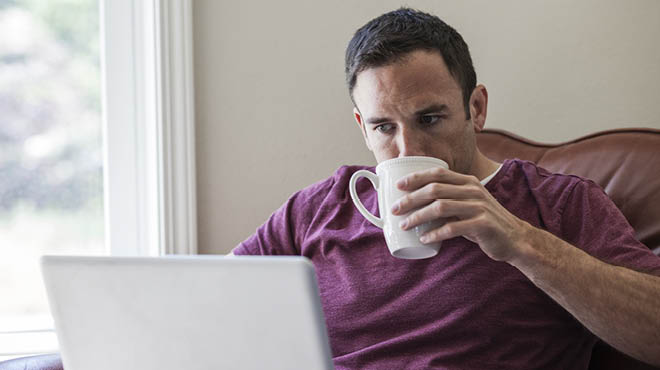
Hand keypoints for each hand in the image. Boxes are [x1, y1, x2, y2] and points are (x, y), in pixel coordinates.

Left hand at [391, 166, 532, 262]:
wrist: (515, 238)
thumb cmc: (484, 222)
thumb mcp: (467, 204)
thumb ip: (448, 199)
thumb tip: (415, 203)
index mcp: (468, 182)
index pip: (438, 173)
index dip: (416, 177)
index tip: (398, 186)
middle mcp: (473, 190)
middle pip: (434, 189)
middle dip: (411, 199)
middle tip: (395, 209)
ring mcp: (479, 206)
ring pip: (440, 207)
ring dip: (419, 216)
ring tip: (405, 224)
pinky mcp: (483, 224)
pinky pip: (453, 228)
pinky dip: (435, 233)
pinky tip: (424, 238)